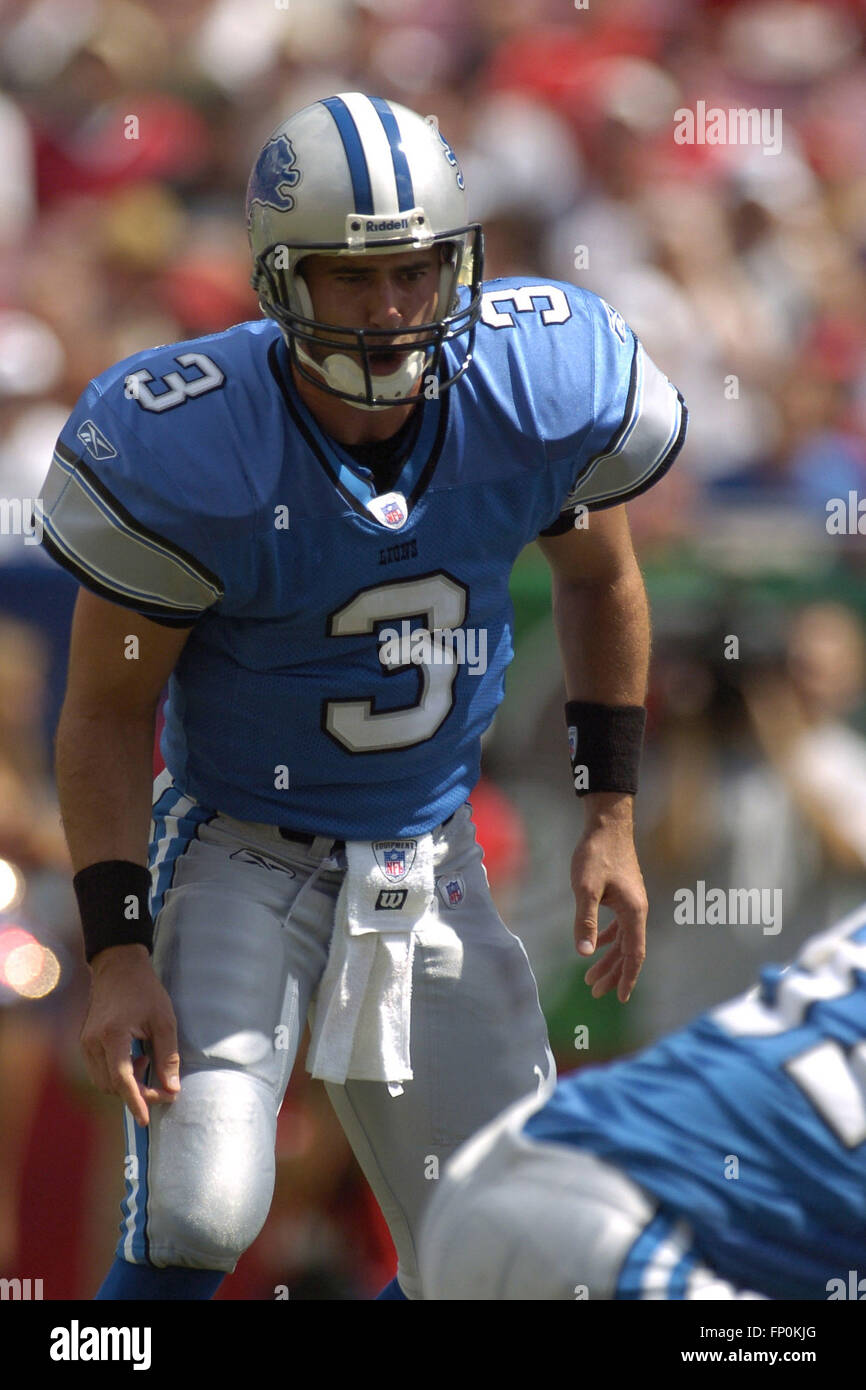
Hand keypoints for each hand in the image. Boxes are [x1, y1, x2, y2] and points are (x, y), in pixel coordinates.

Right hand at [80, 944, 179, 1125]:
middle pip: (111, 1086)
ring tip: (146, 1063)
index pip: (122, 1079)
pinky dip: (117, 1075)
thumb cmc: (145, 991)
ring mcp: (86, 1043)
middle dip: (136, 1094)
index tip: (145, 1119)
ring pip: (102, 1082)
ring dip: (126, 1084)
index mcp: (114, 1035)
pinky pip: (98, 1071)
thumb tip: (172, 1089)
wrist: (118, 968)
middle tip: (161, 1087)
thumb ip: (168, 1056)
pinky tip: (134, 1058)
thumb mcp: (165, 1020)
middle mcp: (93, 1042)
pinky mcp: (85, 1042)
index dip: (135, 1101)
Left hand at [569, 799, 647, 1002]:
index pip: (634, 954)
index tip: (620, 998)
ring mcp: (632, 902)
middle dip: (613, 973)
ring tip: (590, 977)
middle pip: (628, 951)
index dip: (627, 978)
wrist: (608, 824)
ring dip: (608, 958)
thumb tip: (583, 953)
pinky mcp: (624, 895)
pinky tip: (593, 945)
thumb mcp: (585, 888)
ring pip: (623, 939)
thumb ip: (585, 921)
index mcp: (634, 912)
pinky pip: (619, 925)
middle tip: (594, 991)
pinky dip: (607, 938)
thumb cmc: (596, 854)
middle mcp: (638, 910)